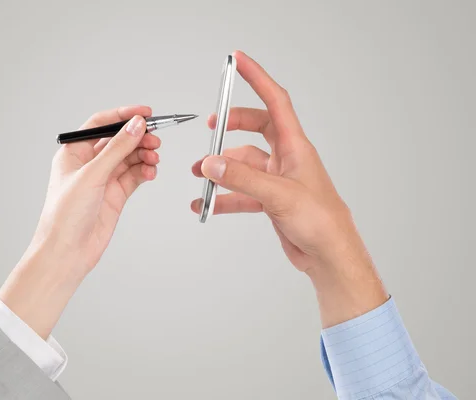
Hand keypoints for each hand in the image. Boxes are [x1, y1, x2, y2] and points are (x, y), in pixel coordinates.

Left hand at [0, 106, 160, 337]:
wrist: (67, 253)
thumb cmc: (64, 216)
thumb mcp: (92, 175)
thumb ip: (117, 149)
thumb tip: (136, 125)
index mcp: (74, 152)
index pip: (101, 124)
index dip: (123, 115)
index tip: (145, 113)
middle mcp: (89, 164)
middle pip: (119, 140)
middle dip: (138, 138)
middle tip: (155, 139)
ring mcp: (103, 180)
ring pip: (129, 158)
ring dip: (144, 155)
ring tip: (154, 158)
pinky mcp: (115, 195)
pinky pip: (134, 176)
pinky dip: (145, 172)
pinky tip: (151, 172)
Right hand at [191, 51, 387, 326]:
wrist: (329, 255)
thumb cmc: (321, 221)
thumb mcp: (279, 195)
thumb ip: (242, 178)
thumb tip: (211, 163)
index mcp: (295, 147)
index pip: (275, 102)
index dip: (257, 79)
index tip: (238, 61)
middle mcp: (286, 159)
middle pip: (255, 128)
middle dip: (231, 126)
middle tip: (211, 128)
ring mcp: (277, 179)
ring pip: (243, 164)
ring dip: (221, 168)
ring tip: (199, 176)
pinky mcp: (270, 200)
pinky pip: (240, 192)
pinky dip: (222, 196)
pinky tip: (207, 204)